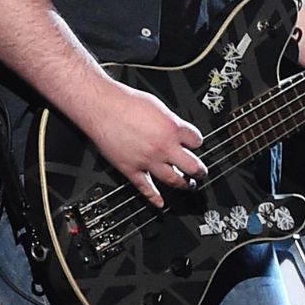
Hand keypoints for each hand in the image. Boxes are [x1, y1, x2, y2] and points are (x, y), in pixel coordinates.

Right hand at [77, 78, 204, 208]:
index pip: (196, 141)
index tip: (195, 145)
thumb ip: (170, 122)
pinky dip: (154, 197)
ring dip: (183, 184)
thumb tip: (176, 130)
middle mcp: (163, 147)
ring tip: (189, 186)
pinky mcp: (131, 169)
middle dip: (200, 171)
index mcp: (172, 128)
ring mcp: (148, 160)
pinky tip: (160, 202)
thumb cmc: (126, 102)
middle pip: (192, 165)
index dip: (197, 142)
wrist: (102, 107)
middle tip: (202, 172)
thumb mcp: (159, 107)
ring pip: (172, 179)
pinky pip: (145, 187)